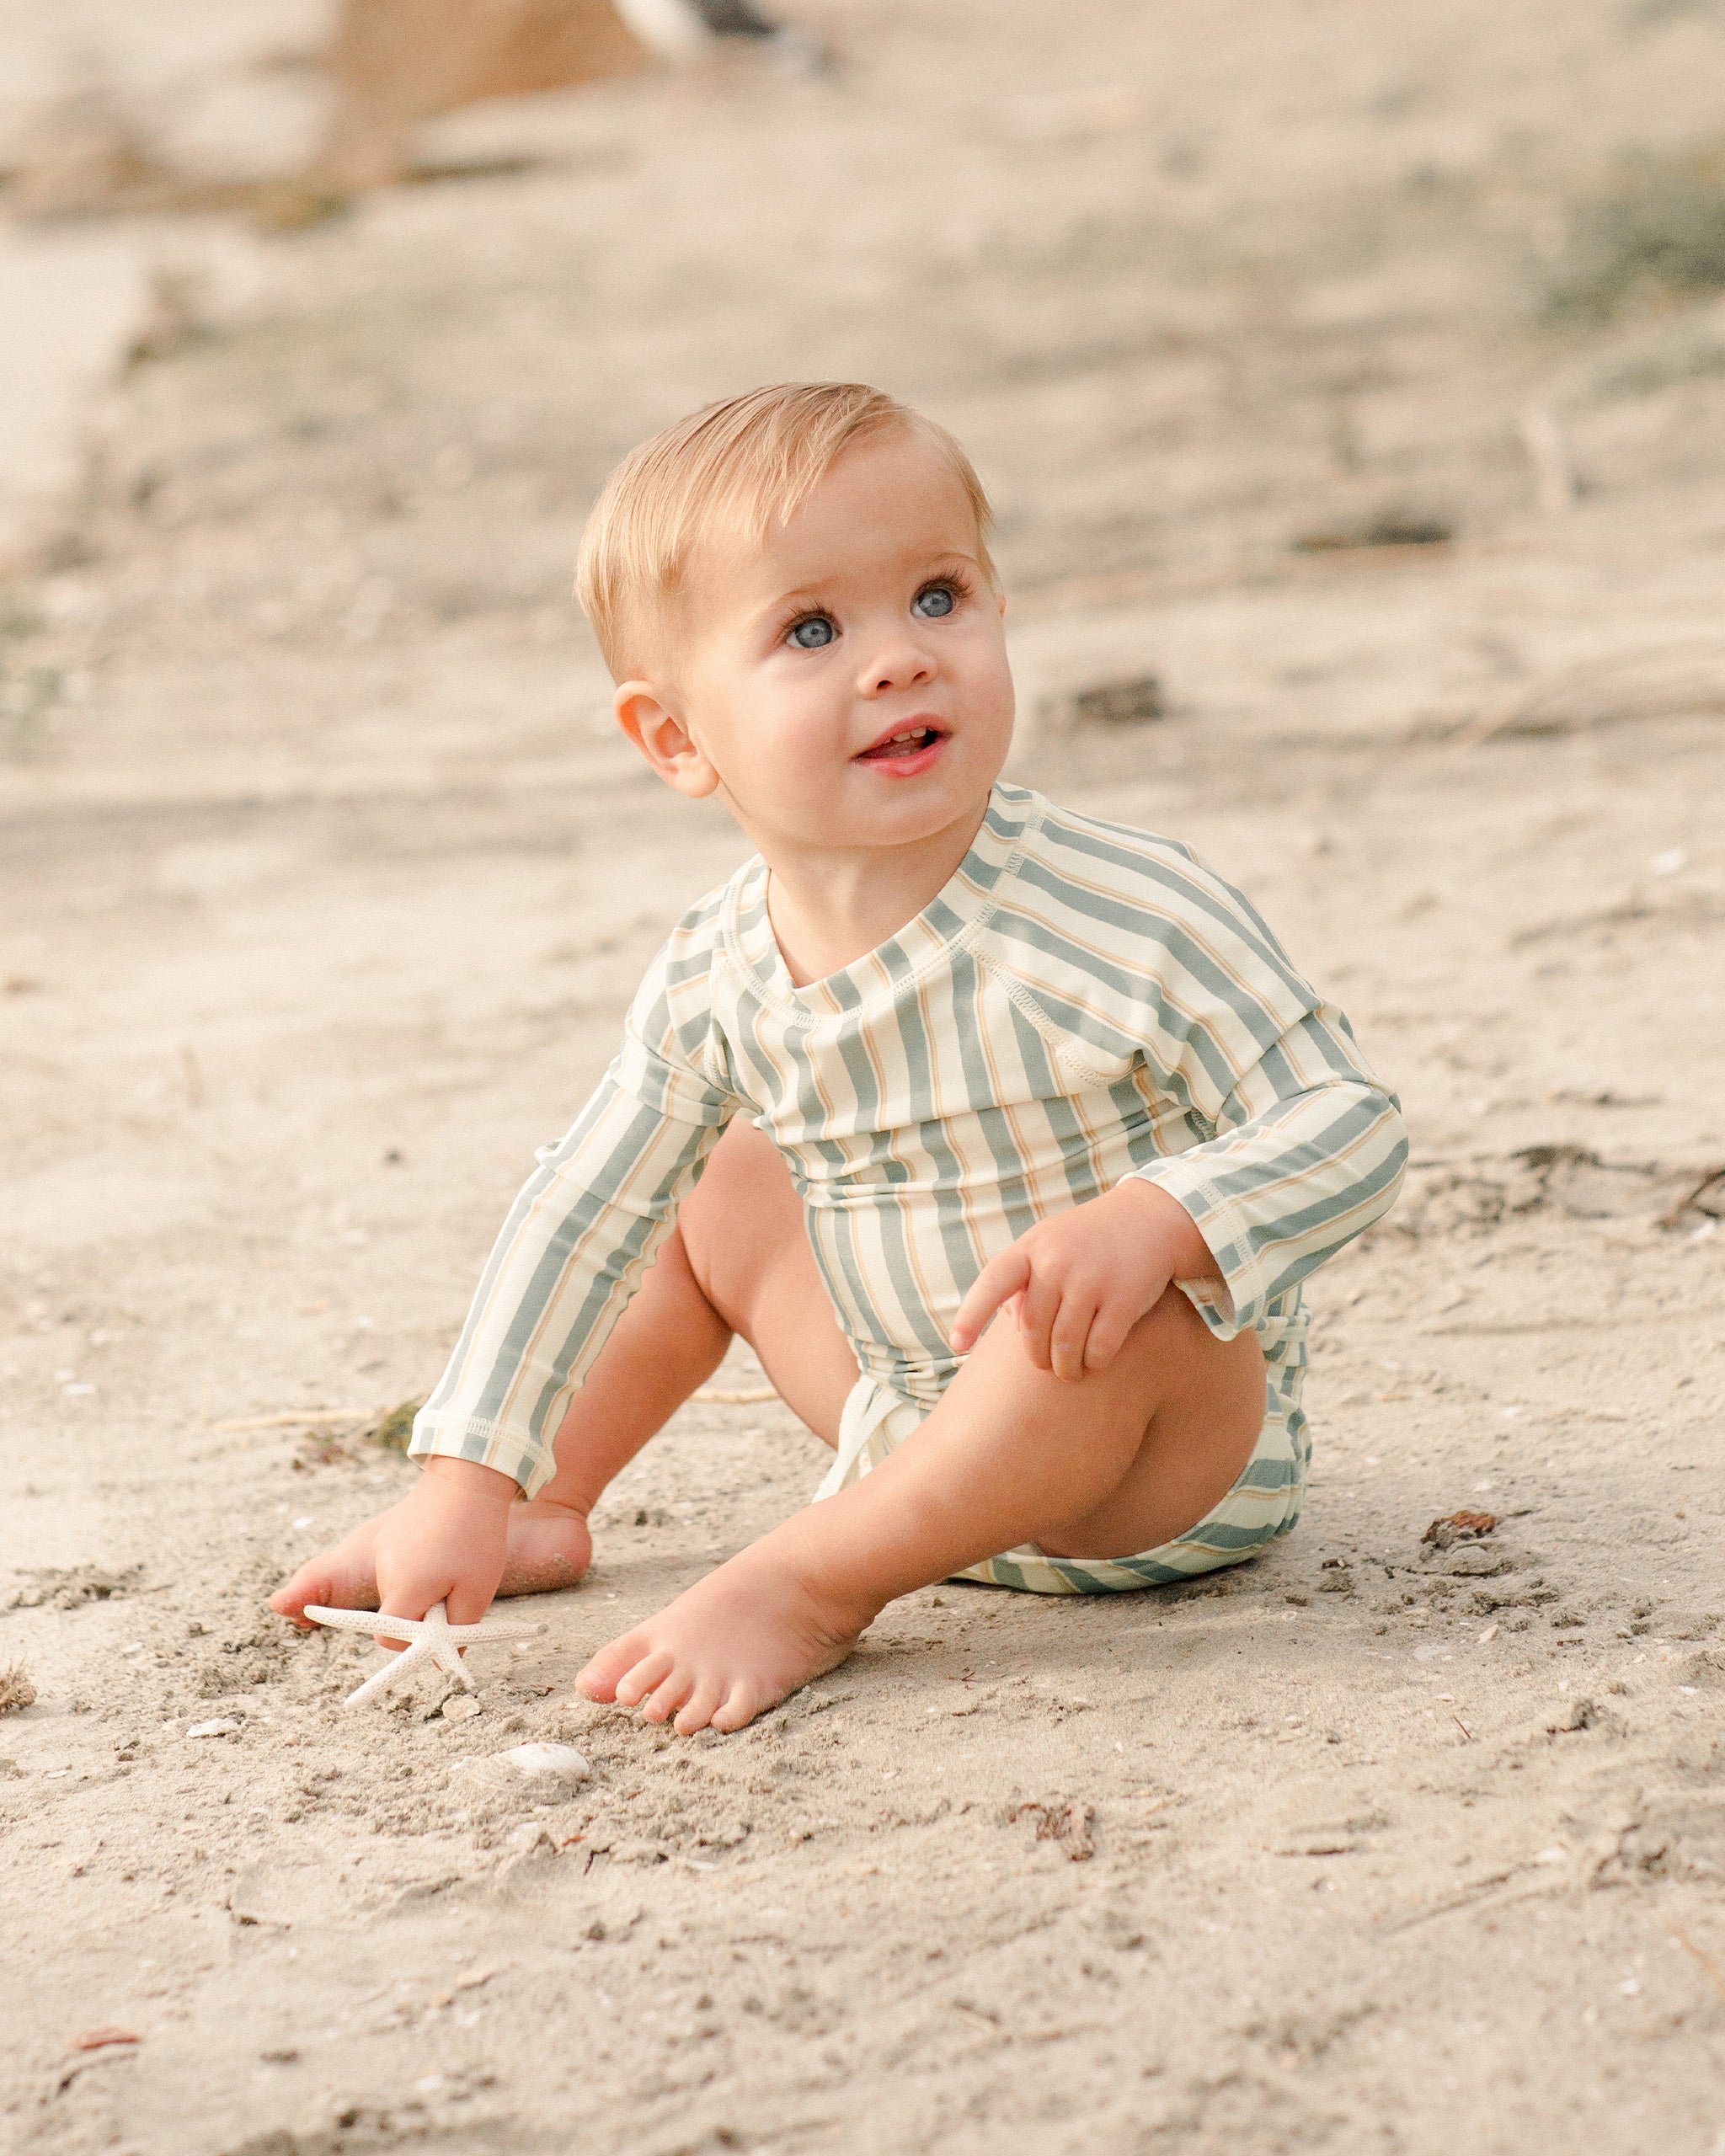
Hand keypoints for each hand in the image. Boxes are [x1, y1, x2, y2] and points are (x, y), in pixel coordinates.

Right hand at [369, 1456, 516, 1649]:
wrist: (468, 1478)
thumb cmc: (477, 1537)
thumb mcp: (476, 1591)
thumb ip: (458, 1631)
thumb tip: (442, 1660)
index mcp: (404, 1588)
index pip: (389, 1636)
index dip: (411, 1644)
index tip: (437, 1637)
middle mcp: (384, 1570)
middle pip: (396, 1612)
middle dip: (422, 1615)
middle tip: (456, 1597)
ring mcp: (383, 1549)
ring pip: (400, 1588)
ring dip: (422, 1589)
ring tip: (454, 1565)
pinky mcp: (389, 1533)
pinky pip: (399, 1565)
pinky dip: (419, 1568)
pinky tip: (444, 1548)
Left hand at [949, 1179, 1218, 1381]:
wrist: (1151, 1218)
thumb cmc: (1088, 1240)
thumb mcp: (1048, 1244)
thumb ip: (1023, 1279)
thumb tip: (1006, 1322)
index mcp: (1031, 1248)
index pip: (991, 1284)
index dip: (970, 1316)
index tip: (956, 1346)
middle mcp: (1056, 1262)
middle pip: (1032, 1330)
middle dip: (1037, 1355)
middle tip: (1044, 1364)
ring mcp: (1090, 1280)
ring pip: (1065, 1346)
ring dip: (1065, 1368)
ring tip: (1068, 1373)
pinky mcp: (1124, 1298)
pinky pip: (1099, 1349)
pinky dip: (1095, 1363)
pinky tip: (1096, 1362)